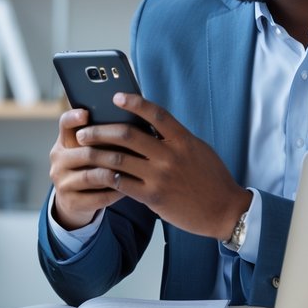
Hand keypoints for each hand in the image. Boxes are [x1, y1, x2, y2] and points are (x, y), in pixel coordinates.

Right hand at [49, 107, 132, 230]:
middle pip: (86, 153)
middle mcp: (58, 160)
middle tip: (135, 152)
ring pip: (91, 176)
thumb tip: (133, 124)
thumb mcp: (89, 150)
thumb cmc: (90, 167)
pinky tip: (129, 189)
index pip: (64, 124)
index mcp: (64, 142)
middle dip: (112, 153)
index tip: (86, 114)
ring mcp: (62, 182)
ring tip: (135, 172)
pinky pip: (97, 197)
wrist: (74, 200)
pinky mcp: (70, 201)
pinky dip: (114, 192)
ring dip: (114, 174)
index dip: (74, 118)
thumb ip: (103, 138)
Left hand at [66, 94, 251, 240]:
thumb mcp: (197, 150)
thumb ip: (174, 137)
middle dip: (101, 131)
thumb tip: (148, 123)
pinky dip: (107, 176)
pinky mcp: (154, 197)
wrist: (225, 210)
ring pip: (119, 159)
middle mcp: (170, 155)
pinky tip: (97, 173)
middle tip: (84, 131)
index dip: (134, 103)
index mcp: (183, 140)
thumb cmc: (210, 177)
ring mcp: (161, 176)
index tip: (116, 96)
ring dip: (97, 153)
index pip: (156, 114)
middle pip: (128, 135)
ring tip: (83, 151)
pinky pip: (123, 184)